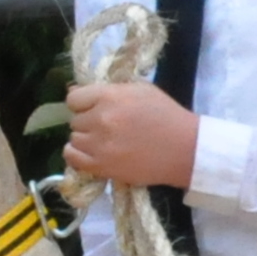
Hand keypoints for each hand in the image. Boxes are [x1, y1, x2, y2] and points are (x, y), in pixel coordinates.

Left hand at [63, 79, 198, 190]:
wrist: (184, 149)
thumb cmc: (165, 115)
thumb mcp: (140, 90)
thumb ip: (108, 89)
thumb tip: (74, 92)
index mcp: (110, 96)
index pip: (74, 98)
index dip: (83, 103)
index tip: (93, 108)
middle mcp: (100, 119)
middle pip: (75, 120)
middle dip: (88, 122)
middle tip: (107, 127)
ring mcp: (98, 144)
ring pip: (74, 139)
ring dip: (85, 139)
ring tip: (104, 141)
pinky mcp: (101, 166)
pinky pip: (72, 158)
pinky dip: (77, 154)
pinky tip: (91, 152)